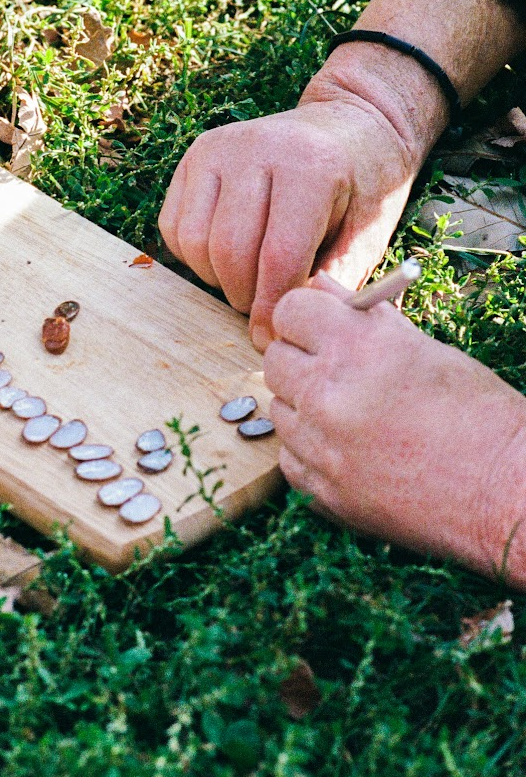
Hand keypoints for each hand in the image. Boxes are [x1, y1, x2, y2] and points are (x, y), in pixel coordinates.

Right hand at [158, 95, 416, 350]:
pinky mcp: (194, 156)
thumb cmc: (362, 187)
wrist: (348, 126)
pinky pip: (175, 227)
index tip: (272, 338)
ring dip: (217, 278)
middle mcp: (256, 148)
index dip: (273, 307)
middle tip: (262, 311)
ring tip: (249, 281)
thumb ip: (336, 277)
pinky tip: (228, 257)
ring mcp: (218, 148)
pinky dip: (196, 257)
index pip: (279, 255)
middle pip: (230, 251)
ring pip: (196, 242)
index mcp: (310, 166)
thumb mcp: (369, 232)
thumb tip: (296, 320)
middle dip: (244, 296)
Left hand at [265, 275, 525, 584]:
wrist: (503, 492)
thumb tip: (320, 284)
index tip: (318, 327)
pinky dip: (312, 452)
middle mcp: (328, 392)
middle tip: (337, 372)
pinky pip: (289, 456)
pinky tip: (354, 452)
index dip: (305, 316)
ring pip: (279, 409)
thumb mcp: (424, 348)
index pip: (289, 309)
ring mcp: (320, 446)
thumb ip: (362, 315)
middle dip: (301, 360)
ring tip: (356, 417)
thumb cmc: (477, 413)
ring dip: (305, 408)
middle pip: (274, 360)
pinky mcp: (321, 490)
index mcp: (357, 346)